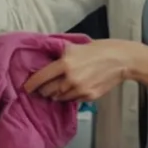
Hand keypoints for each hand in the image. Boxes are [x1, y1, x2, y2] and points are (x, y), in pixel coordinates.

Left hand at [23, 39, 138, 103]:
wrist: (122, 60)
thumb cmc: (100, 49)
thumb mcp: (77, 47)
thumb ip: (61, 55)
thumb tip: (46, 60)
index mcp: (65, 63)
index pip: (41, 78)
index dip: (31, 84)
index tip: (25, 88)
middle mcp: (70, 79)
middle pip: (48, 91)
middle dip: (44, 90)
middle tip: (44, 87)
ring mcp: (79, 90)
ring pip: (59, 97)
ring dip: (57, 94)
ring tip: (61, 87)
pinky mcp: (88, 97)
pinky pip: (72, 100)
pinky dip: (70, 96)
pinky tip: (75, 88)